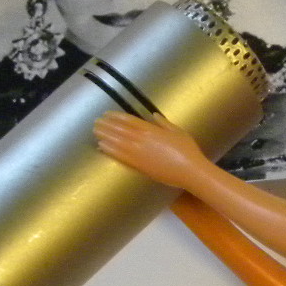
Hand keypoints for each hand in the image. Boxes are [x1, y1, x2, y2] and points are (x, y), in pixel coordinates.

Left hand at [94, 112, 213, 191]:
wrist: (190, 171)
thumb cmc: (187, 150)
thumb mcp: (178, 132)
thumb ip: (164, 123)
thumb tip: (153, 115)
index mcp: (151, 130)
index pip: (128, 121)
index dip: (116, 116)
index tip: (106, 114)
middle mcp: (142, 140)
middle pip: (119, 130)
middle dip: (106, 125)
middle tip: (96, 122)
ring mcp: (139, 154)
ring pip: (117, 142)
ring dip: (105, 136)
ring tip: (95, 131)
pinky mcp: (139, 166)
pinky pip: (121, 157)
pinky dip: (110, 151)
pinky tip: (102, 147)